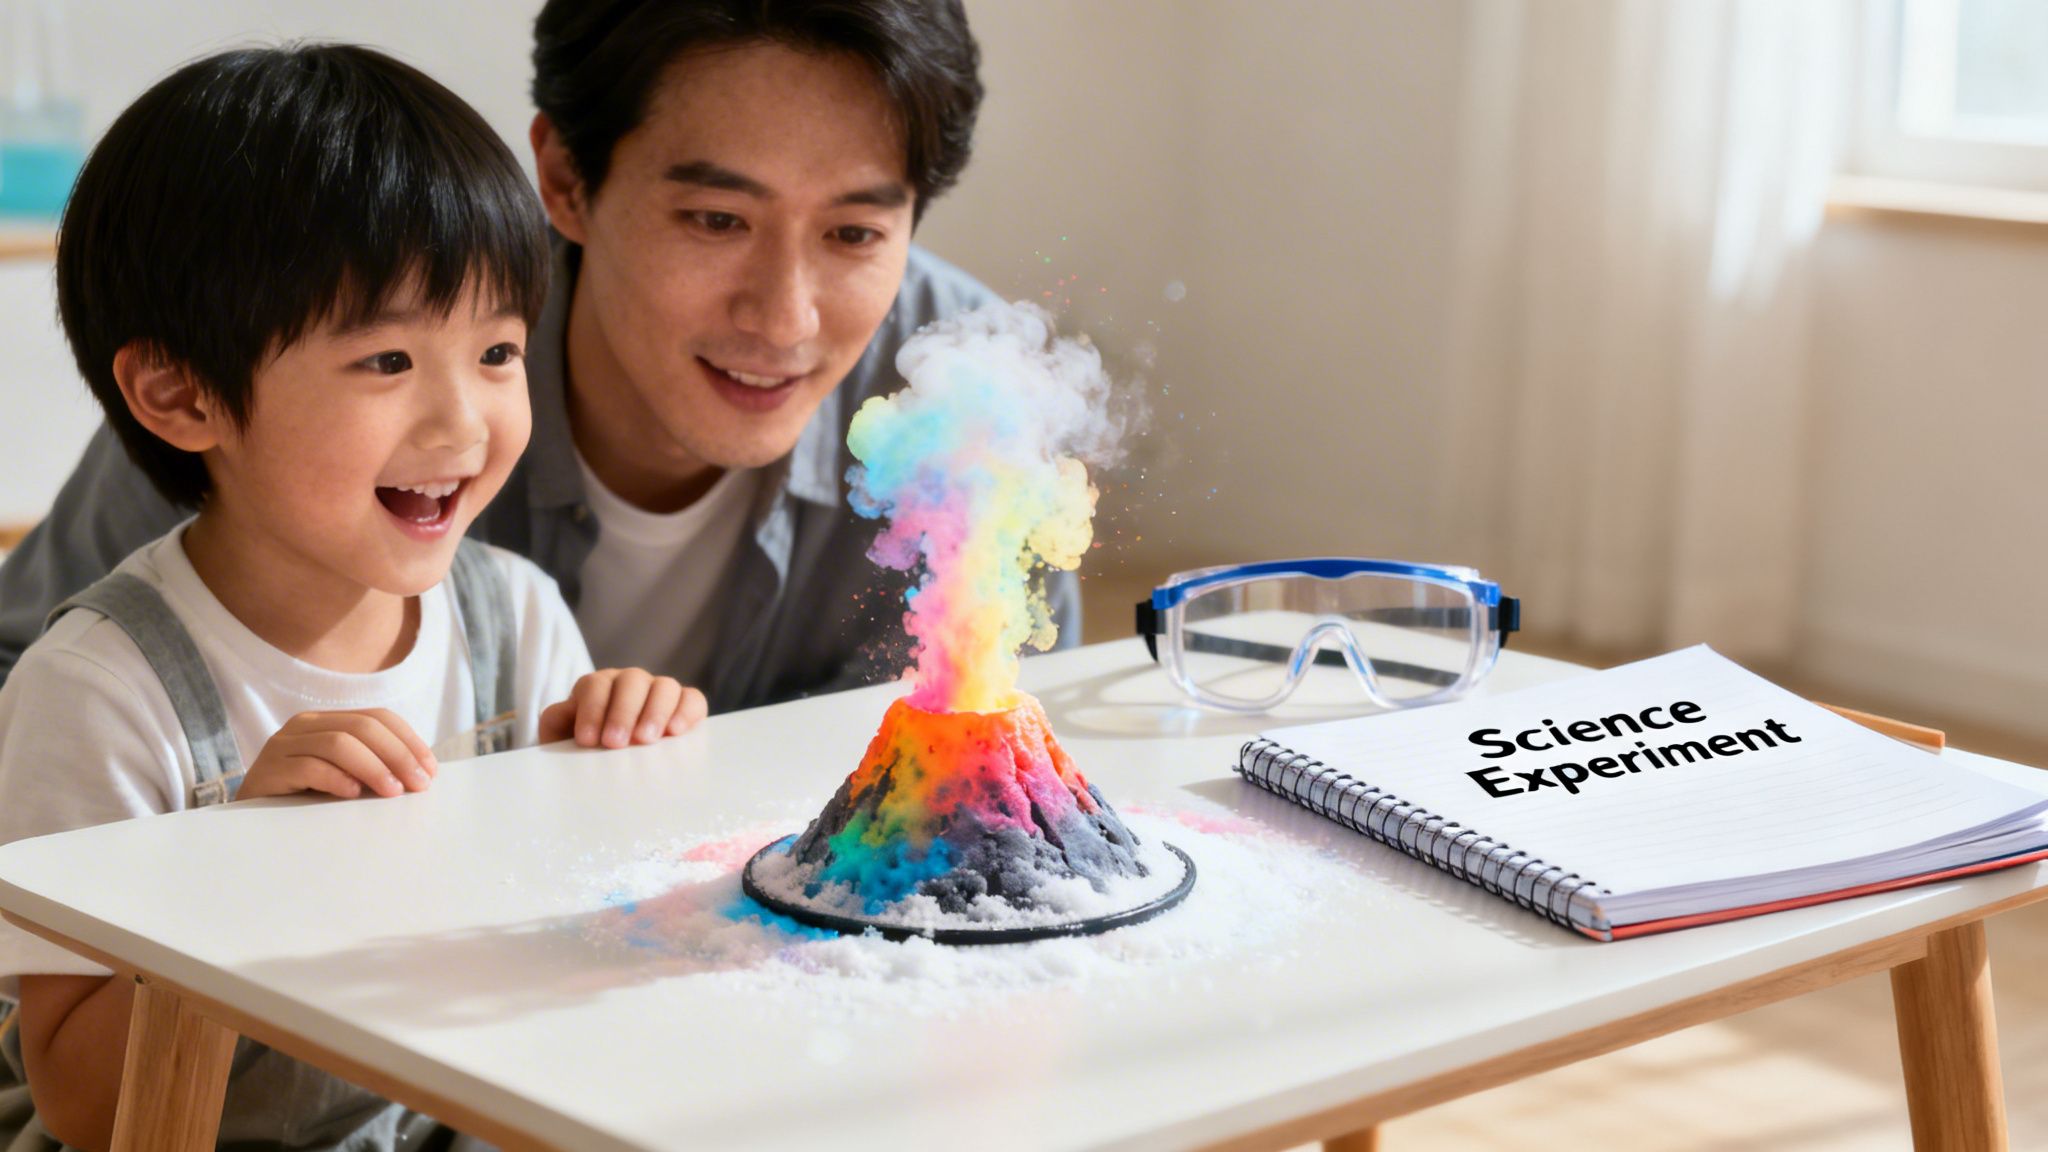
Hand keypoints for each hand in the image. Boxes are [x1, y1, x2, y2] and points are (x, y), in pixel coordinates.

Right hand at [238, 708, 436, 799]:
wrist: (250, 822)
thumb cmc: (306, 800)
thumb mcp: (345, 778)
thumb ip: (373, 768)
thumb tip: (419, 775)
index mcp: (328, 721)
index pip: (377, 717)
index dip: (408, 741)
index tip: (430, 770)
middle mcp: (304, 725)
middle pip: (362, 727)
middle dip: (398, 755)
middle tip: (418, 784)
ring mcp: (282, 745)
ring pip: (338, 743)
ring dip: (373, 767)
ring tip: (392, 792)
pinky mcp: (267, 770)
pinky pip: (308, 767)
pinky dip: (337, 779)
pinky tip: (353, 794)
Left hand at [538, 668, 706, 747]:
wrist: (607, 767)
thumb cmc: (587, 751)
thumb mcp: (563, 737)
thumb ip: (558, 722)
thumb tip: (565, 713)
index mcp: (598, 687)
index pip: (596, 686)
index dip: (592, 710)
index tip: (588, 740)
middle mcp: (630, 683)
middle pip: (631, 682)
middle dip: (623, 712)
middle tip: (616, 743)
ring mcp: (660, 692)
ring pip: (664, 686)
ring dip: (655, 712)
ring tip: (647, 741)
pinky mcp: (685, 706)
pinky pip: (692, 699)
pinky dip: (686, 712)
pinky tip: (676, 732)